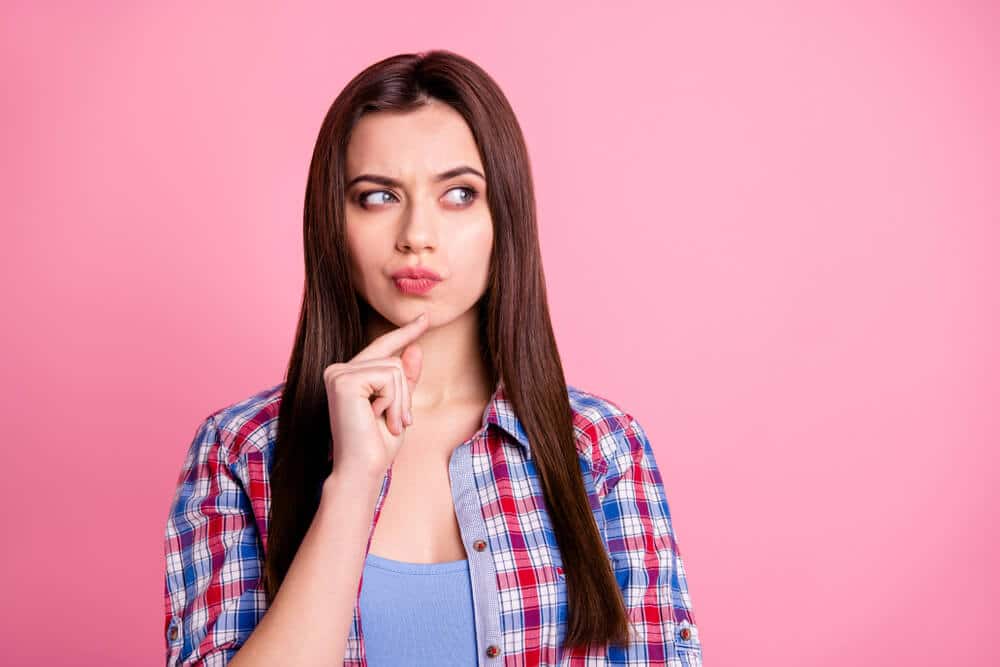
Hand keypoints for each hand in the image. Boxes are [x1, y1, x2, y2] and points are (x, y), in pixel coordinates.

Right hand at [323, 312, 427, 478]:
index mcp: (348, 375)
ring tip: (387, 422)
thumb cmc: (378, 444)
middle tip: (396, 422)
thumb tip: (414, 347)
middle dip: (404, 394)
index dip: (405, 333)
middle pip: (393, 360)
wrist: (363, 470)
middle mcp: (338, 370)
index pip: (382, 347)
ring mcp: (338, 374)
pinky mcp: (343, 380)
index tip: (425, 318)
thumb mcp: (398, 406)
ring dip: (400, 401)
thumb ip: (405, 378)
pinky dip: (392, 401)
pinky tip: (377, 417)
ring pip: (393, 368)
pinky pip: (388, 377)